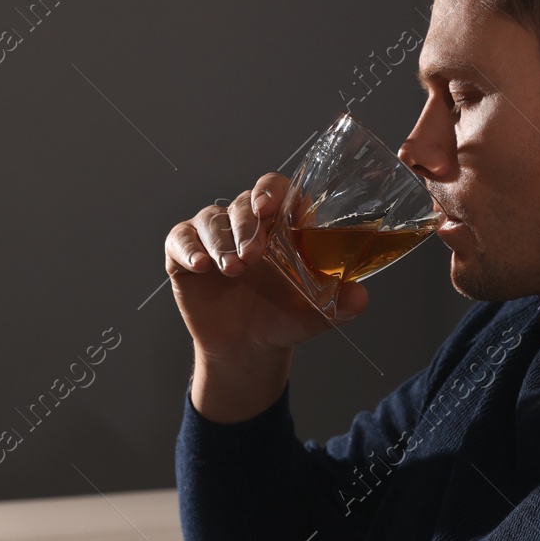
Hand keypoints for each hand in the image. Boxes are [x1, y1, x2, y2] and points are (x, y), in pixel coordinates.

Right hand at [164, 173, 369, 359]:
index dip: (271, 191)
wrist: (247, 349)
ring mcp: (214, 237)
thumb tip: (359, 296)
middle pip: (242, 203)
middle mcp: (246, 224)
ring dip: (221, 241)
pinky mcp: (184, 254)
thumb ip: (340, 304)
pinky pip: (180, 238)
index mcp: (279, 226)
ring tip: (232, 269)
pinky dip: (188, 247)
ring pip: (211, 218)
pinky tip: (200, 266)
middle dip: (246, 224)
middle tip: (253, 254)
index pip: (275, 191)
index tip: (269, 207)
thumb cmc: (282, 319)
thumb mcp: (316, 315)